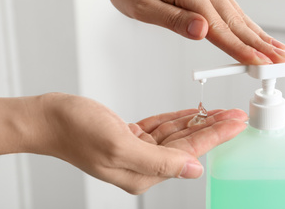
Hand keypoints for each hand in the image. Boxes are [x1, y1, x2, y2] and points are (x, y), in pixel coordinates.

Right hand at [34, 93, 246, 193]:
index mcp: (141, 173)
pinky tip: (191, 112)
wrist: (49, 118)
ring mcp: (136, 151)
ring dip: (197, 121)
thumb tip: (194, 171)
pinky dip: (176, 119)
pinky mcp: (129, 136)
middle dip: (213, 128)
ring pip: (176, 135)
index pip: (188, 154)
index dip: (214, 135)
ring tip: (220, 111)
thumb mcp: (118, 145)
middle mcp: (141, 165)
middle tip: (235, 115)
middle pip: (186, 145)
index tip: (235, 122)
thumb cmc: (75, 130)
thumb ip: (158, 162)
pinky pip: (160, 128)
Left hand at [94, 0, 284, 64]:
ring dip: (259, 35)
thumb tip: (202, 32)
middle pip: (237, 22)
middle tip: (282, 62)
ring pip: (238, 15)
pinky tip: (255, 32)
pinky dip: (246, 23)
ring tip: (278, 49)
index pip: (220, 29)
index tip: (261, 64)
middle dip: (261, 45)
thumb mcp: (141, 6)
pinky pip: (230, 8)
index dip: (242, 50)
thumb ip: (172, 19)